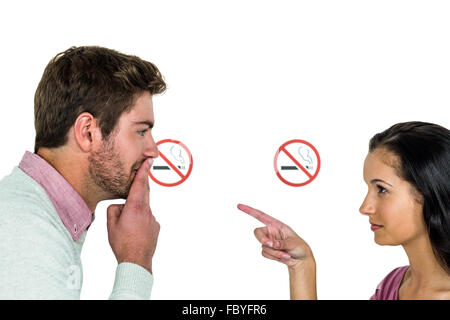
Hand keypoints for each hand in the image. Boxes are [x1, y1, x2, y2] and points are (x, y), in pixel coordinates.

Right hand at [107, 158, 159, 273]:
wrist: (137, 261)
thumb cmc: (122, 243)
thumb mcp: (111, 224)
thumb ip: (114, 209)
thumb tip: (120, 205)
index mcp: (135, 207)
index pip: (140, 185)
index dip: (143, 171)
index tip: (148, 161)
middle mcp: (147, 210)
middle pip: (144, 192)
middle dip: (141, 184)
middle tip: (139, 176)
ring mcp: (153, 219)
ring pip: (143, 208)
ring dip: (136, 209)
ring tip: (126, 225)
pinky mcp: (156, 227)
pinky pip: (146, 218)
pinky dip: (140, 220)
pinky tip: (134, 232)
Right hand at [237, 203, 313, 269]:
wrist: (301, 260)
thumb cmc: (300, 247)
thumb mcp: (293, 243)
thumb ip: (281, 243)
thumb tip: (272, 244)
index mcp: (276, 225)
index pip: (260, 216)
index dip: (249, 210)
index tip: (239, 206)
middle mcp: (270, 232)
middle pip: (257, 233)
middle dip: (262, 239)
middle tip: (271, 245)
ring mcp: (268, 241)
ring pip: (263, 246)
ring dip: (275, 252)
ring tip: (286, 254)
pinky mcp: (268, 251)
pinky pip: (265, 254)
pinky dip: (274, 257)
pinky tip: (284, 257)